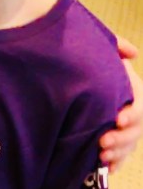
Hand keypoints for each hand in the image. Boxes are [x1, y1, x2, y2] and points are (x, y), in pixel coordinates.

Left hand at [99, 38, 141, 171]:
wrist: (76, 67)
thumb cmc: (92, 57)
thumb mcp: (103, 48)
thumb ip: (116, 45)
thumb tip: (133, 53)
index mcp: (133, 89)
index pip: (140, 105)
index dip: (132, 114)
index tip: (117, 119)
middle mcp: (132, 109)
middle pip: (136, 130)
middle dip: (121, 138)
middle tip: (102, 141)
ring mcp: (125, 125)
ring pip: (129, 144)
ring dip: (118, 152)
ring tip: (100, 155)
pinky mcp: (114, 136)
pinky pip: (120, 153)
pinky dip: (115, 161)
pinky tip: (106, 167)